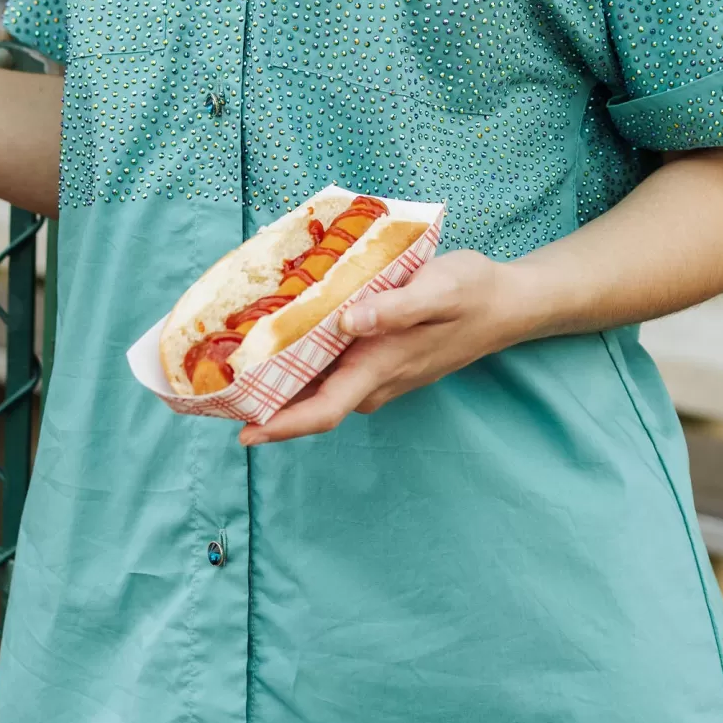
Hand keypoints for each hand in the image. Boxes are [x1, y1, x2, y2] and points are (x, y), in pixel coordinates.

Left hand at [241, 249, 523, 443]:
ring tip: (235, 367)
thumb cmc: (473, 293)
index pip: (322, 411)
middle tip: (214, 392)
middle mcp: (375, 381)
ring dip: (281, 385)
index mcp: (380, 368)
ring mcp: (380, 375)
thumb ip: (394, 308)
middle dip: (264, 406)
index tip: (242, 432)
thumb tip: (346, 322)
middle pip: (311, 406)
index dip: (280, 426)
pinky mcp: (382, 360)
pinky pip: (335, 373)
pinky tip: (282, 343)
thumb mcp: (440, 290)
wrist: (508, 304)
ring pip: (321, 389)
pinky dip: (304, 366)